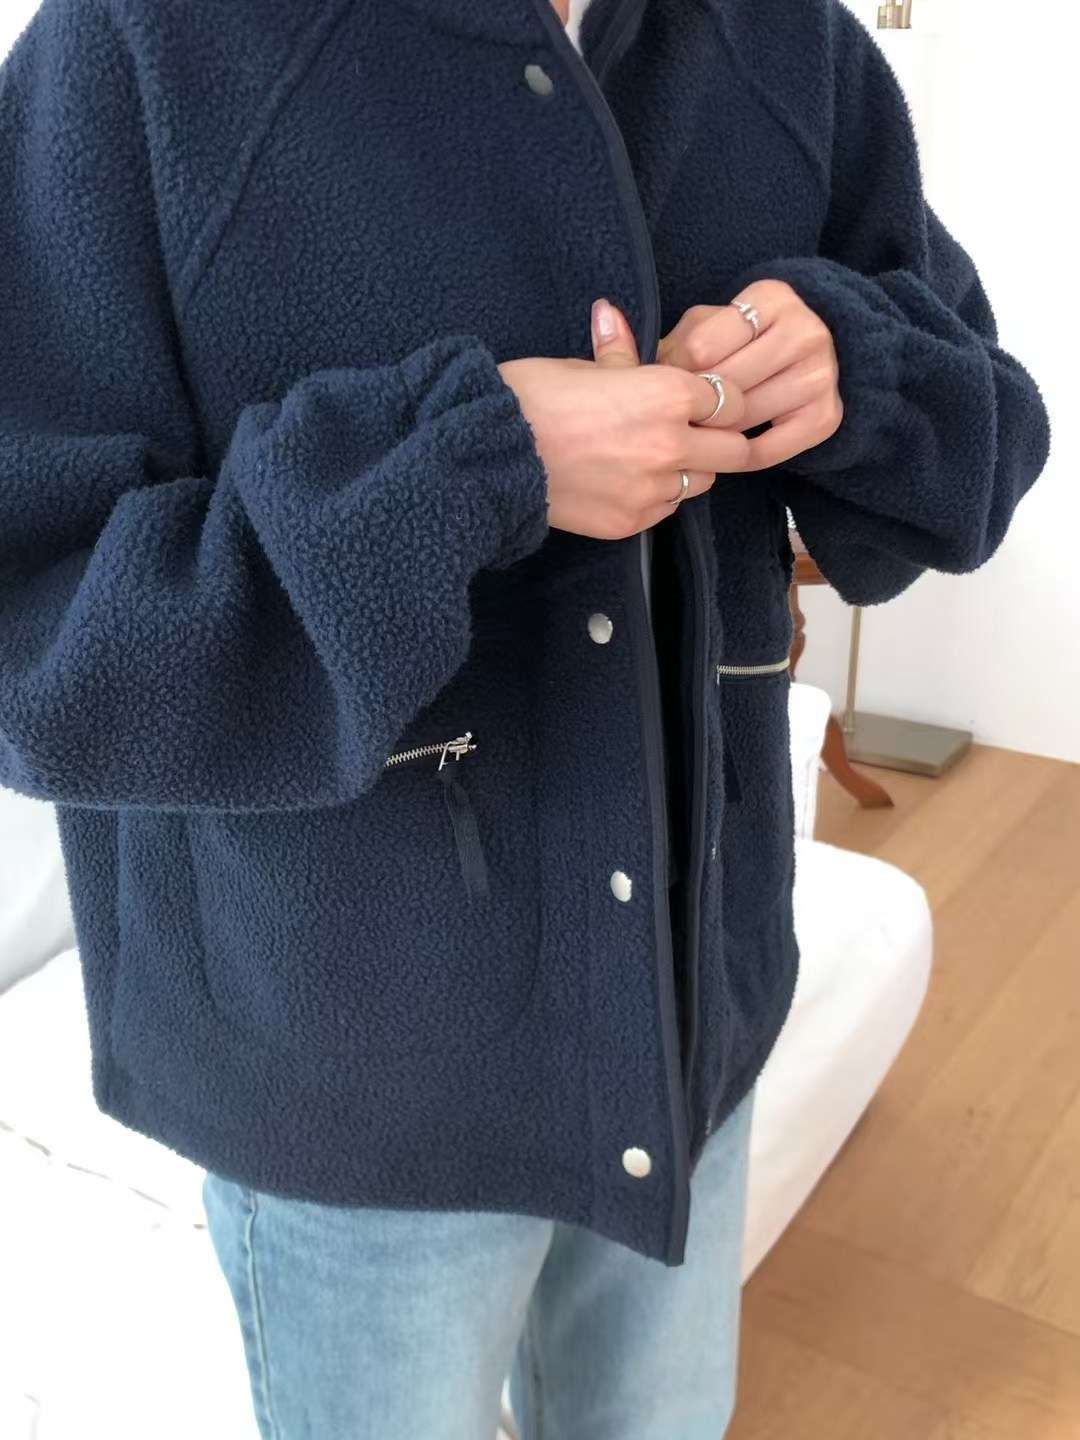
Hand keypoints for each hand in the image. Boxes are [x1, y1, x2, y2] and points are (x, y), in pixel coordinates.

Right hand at [498, 299, 749, 541]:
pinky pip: (665, 509)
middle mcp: (671, 444)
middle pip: (734, 450)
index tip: (704, 400)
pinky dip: (657, 496)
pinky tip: (628, 481)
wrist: (489, 458)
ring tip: (655, 457)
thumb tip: (611, 315)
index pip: (731, 400)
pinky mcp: (631, 522)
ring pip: (702, 483)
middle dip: (721, 439)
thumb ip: (616, 353)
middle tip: (697, 433)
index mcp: (667, 394)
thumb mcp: (577, 366)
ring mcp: (652, 489)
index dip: (720, 399)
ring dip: (690, 469)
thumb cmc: (528, 400)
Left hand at [656, 280, 842, 469]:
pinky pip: (766, 451)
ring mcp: (822, 374)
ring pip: (743, 418)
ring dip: (715, 431)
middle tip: (681, 414)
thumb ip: (674, 342)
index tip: (670, 382)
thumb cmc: (740, 343)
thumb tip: (624, 345)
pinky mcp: (827, 416)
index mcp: (772, 297)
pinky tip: (723, 450)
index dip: (674, 373)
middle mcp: (805, 331)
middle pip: (724, 386)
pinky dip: (737, 458)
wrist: (802, 360)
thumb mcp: (707, 327)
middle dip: (694, 405)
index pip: (700, 348)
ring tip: (703, 428)